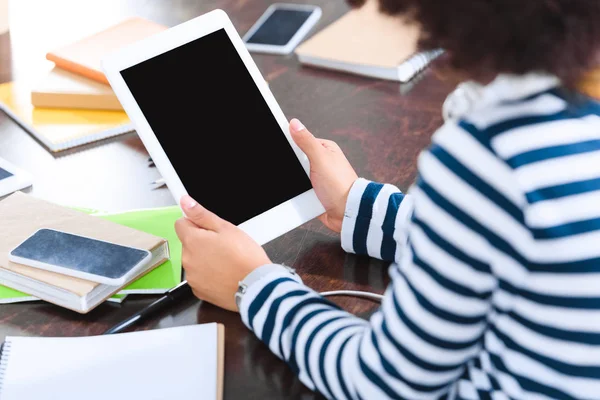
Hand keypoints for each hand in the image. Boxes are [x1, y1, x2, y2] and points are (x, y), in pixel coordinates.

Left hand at [174, 195, 270, 310]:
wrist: (255, 287)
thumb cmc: (245, 257)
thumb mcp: (226, 228)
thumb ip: (201, 214)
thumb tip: (185, 202)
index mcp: (192, 241)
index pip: (181, 224)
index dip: (195, 223)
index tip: (208, 228)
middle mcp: (187, 260)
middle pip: (188, 243)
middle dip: (202, 242)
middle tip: (224, 245)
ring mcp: (192, 277)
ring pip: (194, 261)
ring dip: (205, 259)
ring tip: (226, 261)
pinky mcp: (198, 291)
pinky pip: (199, 277)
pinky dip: (208, 275)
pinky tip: (224, 273)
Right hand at [290, 118, 357, 232]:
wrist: (347, 213)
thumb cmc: (340, 185)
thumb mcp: (321, 158)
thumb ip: (306, 141)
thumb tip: (294, 123)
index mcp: (325, 149)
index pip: (301, 141)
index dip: (290, 145)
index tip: (281, 151)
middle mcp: (321, 162)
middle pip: (296, 160)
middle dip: (293, 168)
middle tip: (299, 173)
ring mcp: (317, 178)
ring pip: (296, 177)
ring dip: (295, 183)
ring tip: (302, 188)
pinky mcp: (314, 193)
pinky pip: (299, 191)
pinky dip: (298, 194)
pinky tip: (300, 196)